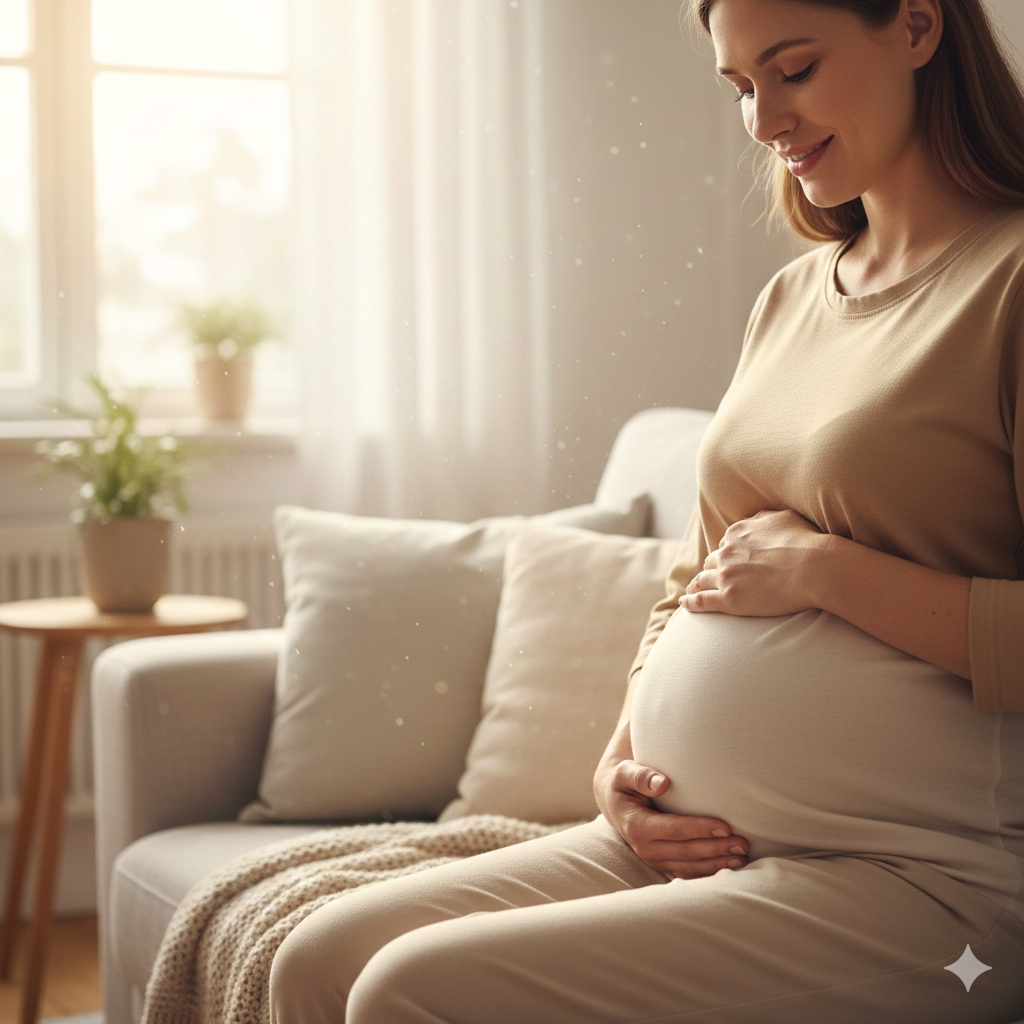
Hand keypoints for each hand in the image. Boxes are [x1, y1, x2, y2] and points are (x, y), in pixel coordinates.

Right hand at [594, 756, 748, 878]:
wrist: (615, 801)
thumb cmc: (623, 782)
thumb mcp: (624, 773)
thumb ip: (640, 775)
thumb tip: (662, 783)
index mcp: (636, 825)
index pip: (673, 830)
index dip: (700, 829)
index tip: (725, 826)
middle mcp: (644, 848)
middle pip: (685, 852)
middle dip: (716, 850)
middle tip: (742, 843)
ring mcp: (654, 860)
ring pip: (689, 868)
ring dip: (716, 865)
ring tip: (742, 857)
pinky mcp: (663, 865)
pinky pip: (688, 874)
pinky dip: (709, 873)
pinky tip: (729, 868)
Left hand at [680, 508, 827, 616]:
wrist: (814, 568)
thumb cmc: (806, 542)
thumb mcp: (782, 517)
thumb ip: (762, 518)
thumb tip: (753, 521)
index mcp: (736, 533)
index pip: (725, 544)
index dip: (727, 554)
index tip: (729, 561)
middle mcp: (726, 553)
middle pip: (712, 562)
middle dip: (712, 569)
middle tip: (711, 577)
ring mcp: (726, 576)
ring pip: (702, 580)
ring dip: (696, 585)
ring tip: (691, 591)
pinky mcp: (729, 599)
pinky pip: (701, 601)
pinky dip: (690, 602)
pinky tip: (684, 603)